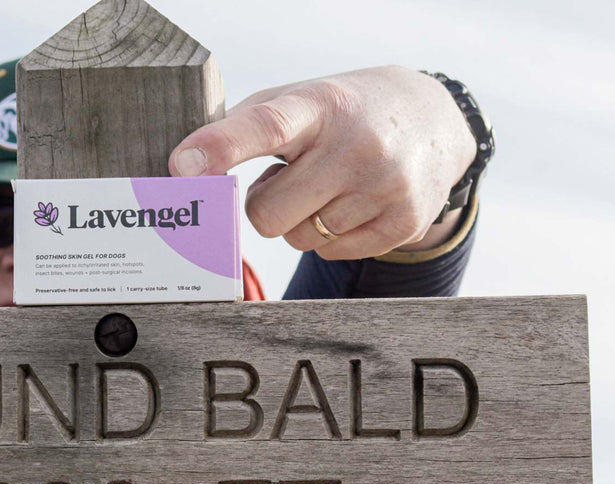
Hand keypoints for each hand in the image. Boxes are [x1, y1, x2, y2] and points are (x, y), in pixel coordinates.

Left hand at [168, 65, 476, 259]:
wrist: (431, 120)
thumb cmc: (340, 113)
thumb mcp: (297, 99)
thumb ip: (240, 129)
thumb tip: (186, 172)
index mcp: (319, 105)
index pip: (265, 126)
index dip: (219, 149)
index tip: (182, 167)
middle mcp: (356, 144)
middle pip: (267, 214)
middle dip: (266, 204)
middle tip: (288, 179)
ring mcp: (384, 185)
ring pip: (298, 239)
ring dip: (300, 220)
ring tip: (327, 186)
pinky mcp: (404, 220)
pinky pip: (331, 253)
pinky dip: (331, 236)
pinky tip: (351, 203)